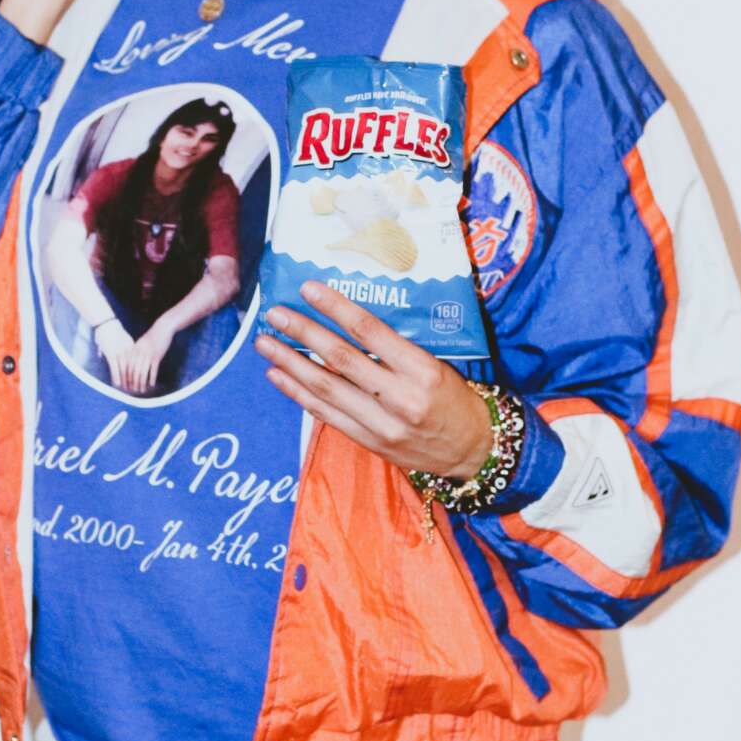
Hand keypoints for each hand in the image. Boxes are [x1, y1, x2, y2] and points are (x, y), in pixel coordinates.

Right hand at [92, 316, 134, 388]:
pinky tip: (117, 385)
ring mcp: (119, 353)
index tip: (138, 379)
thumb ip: (113, 346)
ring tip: (127, 390)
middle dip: (133, 379)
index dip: (136, 371)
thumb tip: (102, 353)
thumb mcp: (116, 336)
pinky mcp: (111, 354)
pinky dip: (116, 377)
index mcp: (130, 346)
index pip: (134, 361)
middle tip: (135, 388)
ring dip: (125, 381)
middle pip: (131, 367)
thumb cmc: (108, 328)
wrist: (106, 321)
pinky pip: (115, 368)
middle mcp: (126, 350)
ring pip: (124, 370)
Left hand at [119, 319, 175, 395]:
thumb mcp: (141, 343)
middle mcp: (139, 353)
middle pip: (133, 371)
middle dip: (132, 383)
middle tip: (133, 391)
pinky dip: (152, 379)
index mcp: (134, 349)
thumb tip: (132, 364)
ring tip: (142, 390)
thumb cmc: (152, 336)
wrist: (163, 328)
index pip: (127, 366)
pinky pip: (153, 370)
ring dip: (141, 383)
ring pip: (142, 373)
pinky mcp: (157, 356)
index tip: (126, 385)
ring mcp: (148, 354)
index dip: (126, 377)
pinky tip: (151, 385)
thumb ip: (136, 352)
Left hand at [255, 284, 494, 477]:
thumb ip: (398, 347)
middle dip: (303, 333)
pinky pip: (327, 415)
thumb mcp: (438, 364)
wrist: (475, 450)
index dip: (336, 308)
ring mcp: (383, 424)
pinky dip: (298, 394)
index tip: (309, 290)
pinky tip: (278, 376)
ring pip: (327, 388)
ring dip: (291, 363)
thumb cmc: (455, 398)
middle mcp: (401, 397)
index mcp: (422, 370)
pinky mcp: (371, 443)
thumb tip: (350, 318)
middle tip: (275, 314)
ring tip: (265, 343)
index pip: (371, 331)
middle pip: (341, 359)